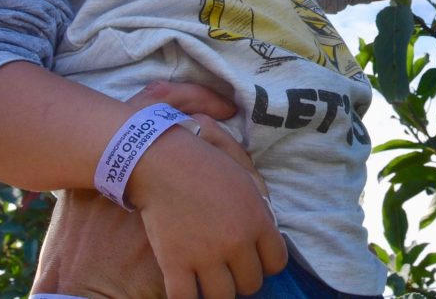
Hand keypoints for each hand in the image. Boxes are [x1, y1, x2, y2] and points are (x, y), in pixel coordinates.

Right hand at [31, 82, 285, 298]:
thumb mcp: (240, 163)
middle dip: (241, 279)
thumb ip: (257, 185)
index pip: (276, 262)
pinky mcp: (176, 265)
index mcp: (258, 218)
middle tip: (228, 269)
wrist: (158, 156)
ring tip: (208, 281)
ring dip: (216, 292)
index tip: (252, 257)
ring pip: (223, 298)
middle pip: (251, 284)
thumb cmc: (199, 152)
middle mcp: (237, 242)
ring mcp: (207, 257)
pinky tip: (183, 289)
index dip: (265, 261)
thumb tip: (269, 198)